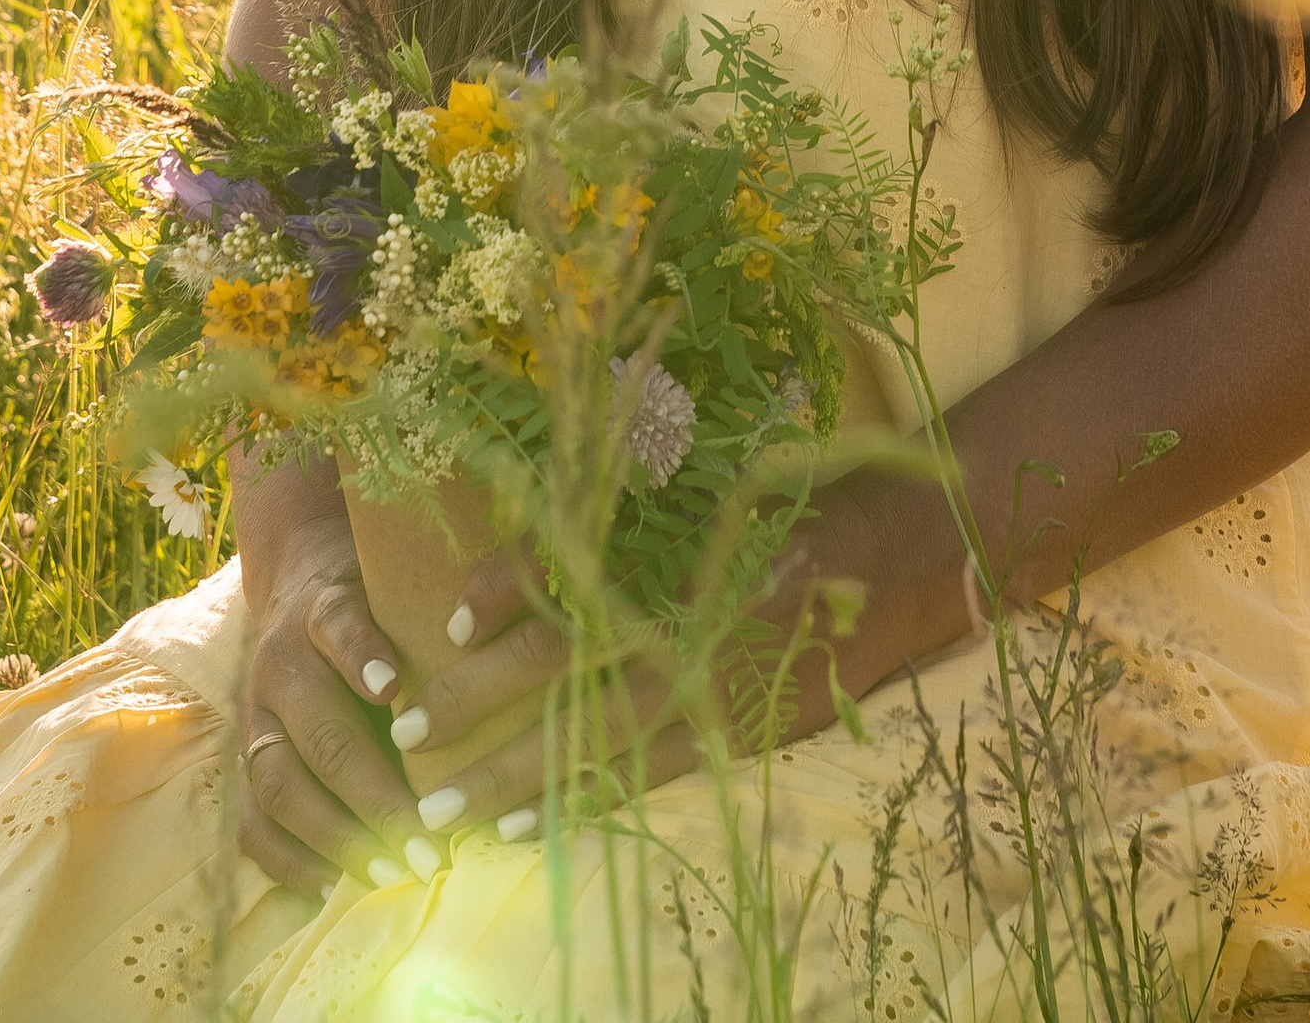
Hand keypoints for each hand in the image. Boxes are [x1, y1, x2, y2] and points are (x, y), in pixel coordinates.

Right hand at [232, 469, 413, 895]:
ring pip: (280, 788)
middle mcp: (281, 669)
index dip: (362, 655)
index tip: (394, 685)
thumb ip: (429, 618)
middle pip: (319, 737)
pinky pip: (254, 825)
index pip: (339, 627)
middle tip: (428, 846)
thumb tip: (487, 656)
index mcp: (323, 614)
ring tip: (392, 873)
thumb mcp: (398, 589)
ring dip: (337, 839)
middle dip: (375, 799)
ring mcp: (256, 722)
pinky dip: (291, 862)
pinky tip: (336, 888)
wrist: (301, 592)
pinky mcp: (247, 765)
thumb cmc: (375, 601)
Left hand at [391, 480, 912, 845]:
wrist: (901, 557)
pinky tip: (529, 826)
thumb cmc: (799, 501)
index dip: (496, 594)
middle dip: (475, 703)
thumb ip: (634, 509)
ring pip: (590, 737)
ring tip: (444, 809)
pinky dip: (581, 800)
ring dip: (511, 776)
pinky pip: (643, 775)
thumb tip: (543, 535)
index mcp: (670, 545)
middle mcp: (681, 617)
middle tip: (407, 736)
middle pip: (556, 667)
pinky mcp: (734, 730)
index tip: (448, 622)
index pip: (561, 571)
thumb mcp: (714, 482)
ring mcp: (711, 682)